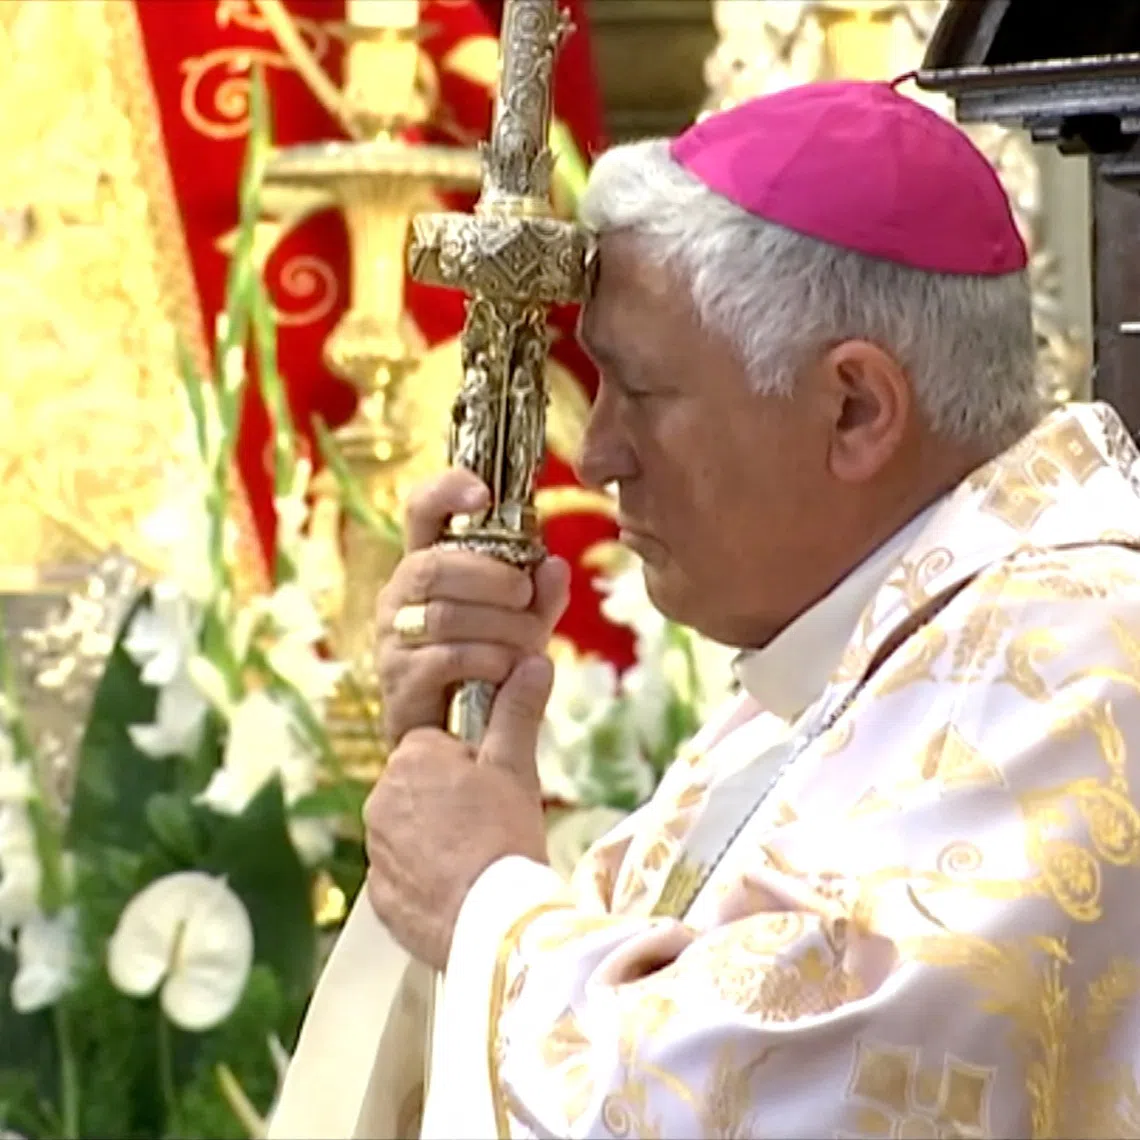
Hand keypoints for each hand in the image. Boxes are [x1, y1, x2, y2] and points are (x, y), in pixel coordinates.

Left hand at [364, 654, 553, 968]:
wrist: (493, 923)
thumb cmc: (506, 835)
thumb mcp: (517, 766)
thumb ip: (518, 710)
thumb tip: (535, 660)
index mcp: (411, 758)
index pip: (436, 745)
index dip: (470, 763)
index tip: (493, 786)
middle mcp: (380, 799)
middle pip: (420, 786)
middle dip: (449, 798)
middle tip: (490, 822)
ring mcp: (375, 851)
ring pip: (409, 830)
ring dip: (435, 837)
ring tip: (478, 857)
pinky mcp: (378, 895)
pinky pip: (402, 874)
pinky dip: (425, 878)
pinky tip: (459, 887)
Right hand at [375, 468, 569, 745]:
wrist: (461, 738)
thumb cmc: (488, 667)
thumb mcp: (525, 624)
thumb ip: (542, 596)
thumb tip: (555, 566)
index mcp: (430, 564)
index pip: (421, 509)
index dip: (447, 491)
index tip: (482, 494)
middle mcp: (401, 593)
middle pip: (436, 565)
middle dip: (491, 578)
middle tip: (525, 597)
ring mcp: (394, 635)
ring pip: (447, 614)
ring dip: (500, 628)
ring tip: (527, 646)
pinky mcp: (397, 678)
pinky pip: (447, 657)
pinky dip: (489, 661)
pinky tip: (507, 670)